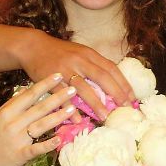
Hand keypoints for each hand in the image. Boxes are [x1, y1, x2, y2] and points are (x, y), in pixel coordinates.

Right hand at [0, 73, 75, 165]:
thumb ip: (12, 106)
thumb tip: (27, 93)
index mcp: (6, 112)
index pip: (29, 95)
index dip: (45, 85)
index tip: (58, 75)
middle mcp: (12, 123)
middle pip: (39, 108)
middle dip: (57, 97)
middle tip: (73, 89)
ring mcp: (16, 139)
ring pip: (41, 125)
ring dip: (58, 117)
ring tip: (72, 109)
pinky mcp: (19, 155)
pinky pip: (36, 148)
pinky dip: (48, 144)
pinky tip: (60, 139)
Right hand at [19, 32, 134, 118]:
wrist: (33, 47)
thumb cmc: (60, 53)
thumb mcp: (80, 53)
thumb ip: (94, 66)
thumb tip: (113, 84)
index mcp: (89, 54)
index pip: (111, 68)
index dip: (123, 83)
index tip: (132, 98)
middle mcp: (79, 60)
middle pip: (102, 77)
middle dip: (115, 93)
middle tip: (124, 108)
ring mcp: (65, 69)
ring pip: (84, 88)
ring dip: (96, 103)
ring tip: (105, 116)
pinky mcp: (51, 79)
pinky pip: (63, 96)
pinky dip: (71, 108)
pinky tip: (78, 119)